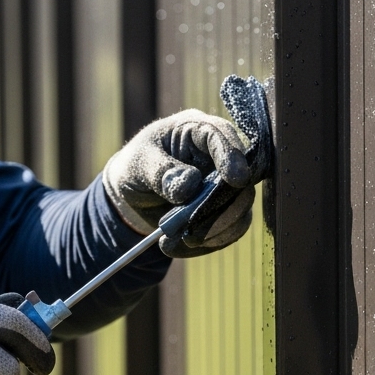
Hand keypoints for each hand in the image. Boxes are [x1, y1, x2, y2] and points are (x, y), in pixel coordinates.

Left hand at [102, 110, 256, 257]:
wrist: (133, 194)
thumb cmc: (136, 167)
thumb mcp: (140, 163)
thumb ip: (161, 171)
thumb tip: (190, 185)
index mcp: (197, 130)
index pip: (222, 135)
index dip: (232, 156)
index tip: (234, 180)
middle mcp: (219, 156)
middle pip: (240, 180)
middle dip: (222, 208)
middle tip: (194, 228)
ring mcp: (225, 186)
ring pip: (241, 209)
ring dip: (216, 230)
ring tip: (183, 239)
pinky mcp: (224, 210)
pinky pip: (230, 230)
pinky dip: (209, 242)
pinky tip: (180, 245)